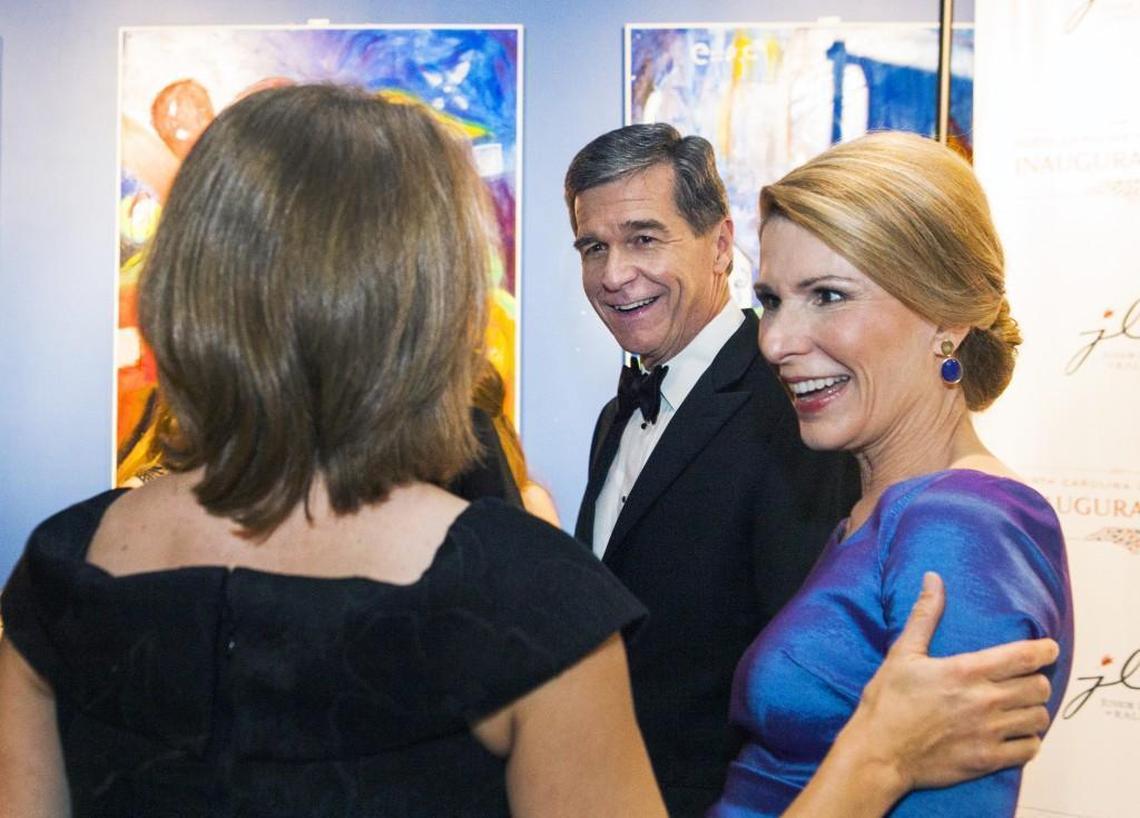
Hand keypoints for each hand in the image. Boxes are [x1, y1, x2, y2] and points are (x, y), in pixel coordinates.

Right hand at [842, 572, 1057, 791]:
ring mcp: (988, 733)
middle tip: (1026, 678)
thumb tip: (933, 579)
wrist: (879, 752)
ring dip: (1033, 709)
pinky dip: (1029, 739)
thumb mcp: (902, 653)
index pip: (1024, 656)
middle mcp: (984, 701)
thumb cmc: (888, 702)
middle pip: (1039, 686)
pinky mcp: (988, 759)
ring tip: (1021, 705)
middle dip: (1037, 679)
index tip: (1048, 648)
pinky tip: (1015, 733)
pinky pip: (1030, 749)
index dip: (1045, 650)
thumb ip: (925, 615)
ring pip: (1038, 717)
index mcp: (966, 671)